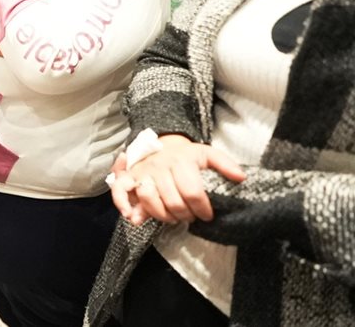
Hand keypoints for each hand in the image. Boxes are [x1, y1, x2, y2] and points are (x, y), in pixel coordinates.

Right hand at [110, 134, 246, 225]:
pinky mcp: (129, 177)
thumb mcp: (207, 154)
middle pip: (172, 201)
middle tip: (191, 217)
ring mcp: (142, 172)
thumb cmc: (186, 155)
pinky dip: (124, 205)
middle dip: (185, 215)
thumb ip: (225, 164)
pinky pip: (120, 191)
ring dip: (163, 215)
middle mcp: (160, 166)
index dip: (201, 208)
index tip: (207, 215)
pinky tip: (133, 218)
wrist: (161, 143)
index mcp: (181, 161)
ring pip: (149, 200)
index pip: (192, 191)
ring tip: (173, 218)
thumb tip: (241, 178)